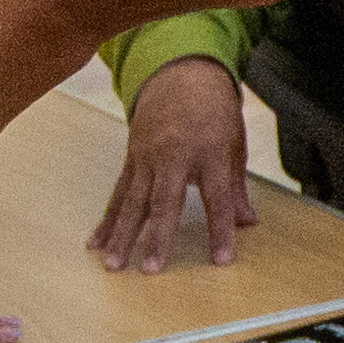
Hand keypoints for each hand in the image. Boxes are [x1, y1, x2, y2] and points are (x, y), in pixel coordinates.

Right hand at [93, 55, 256, 272]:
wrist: (180, 73)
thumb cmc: (213, 110)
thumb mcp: (234, 144)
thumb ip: (236, 187)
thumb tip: (247, 223)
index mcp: (209, 153)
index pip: (217, 197)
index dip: (220, 229)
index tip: (221, 259)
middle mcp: (175, 156)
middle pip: (165, 203)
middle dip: (157, 238)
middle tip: (150, 269)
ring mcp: (148, 158)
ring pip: (133, 201)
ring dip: (122, 235)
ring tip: (112, 264)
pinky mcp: (131, 158)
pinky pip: (118, 192)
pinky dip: (107, 219)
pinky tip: (95, 241)